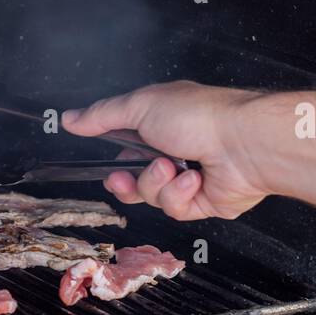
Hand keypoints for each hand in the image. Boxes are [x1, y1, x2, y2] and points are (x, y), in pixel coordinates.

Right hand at [63, 81, 268, 220]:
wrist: (243, 144)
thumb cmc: (201, 116)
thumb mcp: (140, 106)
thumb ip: (102, 115)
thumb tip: (71, 119)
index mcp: (159, 123)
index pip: (123, 145)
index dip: (110, 156)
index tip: (101, 160)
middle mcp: (173, 150)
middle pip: (132, 178)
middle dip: (126, 179)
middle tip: (125, 175)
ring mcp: (186, 177)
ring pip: (150, 195)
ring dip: (156, 182)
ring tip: (173, 167)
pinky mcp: (201, 201)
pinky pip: (173, 208)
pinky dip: (180, 194)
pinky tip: (195, 179)